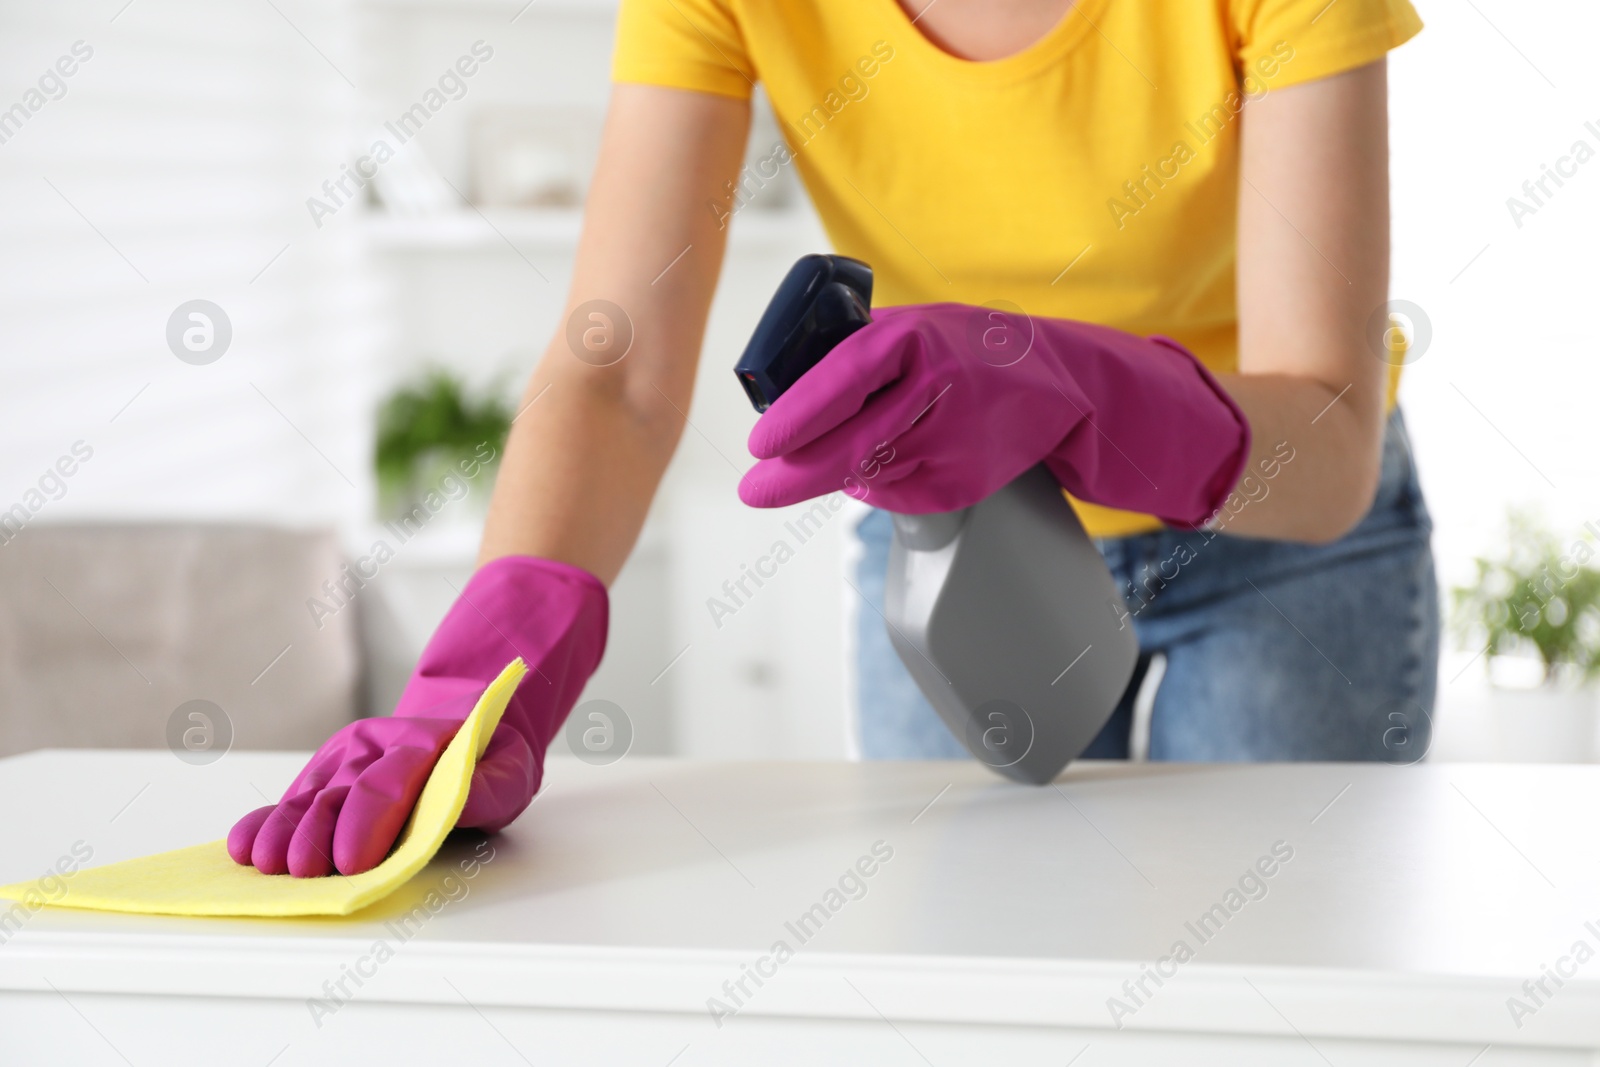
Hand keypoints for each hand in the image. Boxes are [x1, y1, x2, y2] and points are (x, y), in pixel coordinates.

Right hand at [228, 556, 607, 876]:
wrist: (467, 731)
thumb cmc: (488, 762)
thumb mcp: (509, 774)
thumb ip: (486, 791)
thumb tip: (457, 807)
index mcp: (422, 743)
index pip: (387, 783)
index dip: (365, 824)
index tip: (349, 863)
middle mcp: (376, 745)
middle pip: (338, 792)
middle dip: (316, 835)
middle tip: (301, 874)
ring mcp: (345, 757)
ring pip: (308, 795)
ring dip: (283, 832)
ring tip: (265, 864)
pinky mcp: (324, 773)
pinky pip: (292, 798)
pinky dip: (266, 822)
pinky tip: (244, 845)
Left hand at [738, 303, 1248, 527]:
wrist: (1071, 386)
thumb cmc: (974, 351)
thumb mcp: (917, 330)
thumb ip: (859, 354)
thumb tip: (781, 393)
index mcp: (919, 338)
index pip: (844, 377)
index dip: (797, 414)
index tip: (759, 442)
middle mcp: (941, 387)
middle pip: (852, 443)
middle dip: (795, 473)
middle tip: (756, 490)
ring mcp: (959, 439)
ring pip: (873, 474)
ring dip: (843, 474)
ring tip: (835, 459)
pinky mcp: (970, 480)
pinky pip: (903, 494)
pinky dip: (885, 486)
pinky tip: (900, 462)